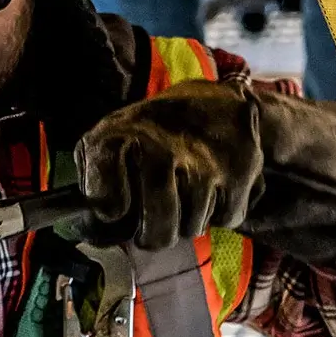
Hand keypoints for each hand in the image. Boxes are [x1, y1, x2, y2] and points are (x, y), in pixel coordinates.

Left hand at [77, 80, 263, 250]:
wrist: (219, 100)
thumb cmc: (154, 129)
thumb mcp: (112, 136)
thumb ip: (95, 177)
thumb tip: (95, 226)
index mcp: (120, 139)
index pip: (105, 200)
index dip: (108, 213)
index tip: (113, 211)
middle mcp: (162, 150)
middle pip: (157, 232)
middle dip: (153, 236)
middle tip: (153, 225)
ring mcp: (205, 164)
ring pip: (191, 228)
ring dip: (188, 219)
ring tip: (185, 189)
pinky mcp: (241, 174)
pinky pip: (225, 219)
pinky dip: (220, 210)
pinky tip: (213, 185)